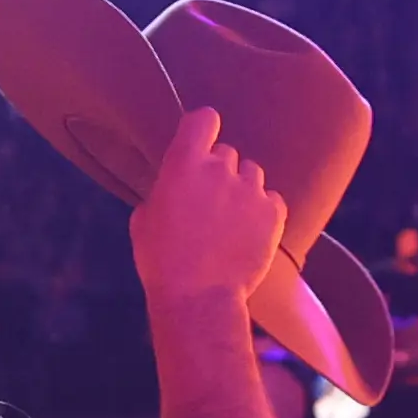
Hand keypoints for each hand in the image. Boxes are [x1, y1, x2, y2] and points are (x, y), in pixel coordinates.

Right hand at [127, 108, 283, 307]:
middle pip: (227, 153)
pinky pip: (272, 199)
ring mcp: (251, 190)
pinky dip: (263, 211)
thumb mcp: (144, 219)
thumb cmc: (161, 260)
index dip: (203, 128)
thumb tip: (174, 188)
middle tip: (209, 203)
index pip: (203, 119)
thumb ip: (163, 192)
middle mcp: (220, 169)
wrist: (198, 297)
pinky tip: (250, 233)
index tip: (201, 141)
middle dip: (219, 172)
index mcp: (184, 164)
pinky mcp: (274, 213)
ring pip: (251, 174)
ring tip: (231, 222)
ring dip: (242, 190)